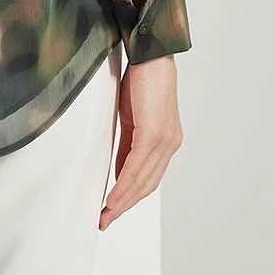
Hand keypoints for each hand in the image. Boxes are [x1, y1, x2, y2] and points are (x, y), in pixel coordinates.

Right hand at [100, 53, 183, 229]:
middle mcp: (170, 143)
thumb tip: (119, 171)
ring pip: (142, 180)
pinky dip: (123, 184)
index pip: (147, 178)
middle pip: (146, 185)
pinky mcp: (155, 132)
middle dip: (124, 206)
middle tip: (104, 221)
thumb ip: (127, 145)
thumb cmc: (139, 79)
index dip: (129, 198)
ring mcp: (165, 139)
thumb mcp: (130, 118)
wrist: (148, 53)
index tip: (111, 211)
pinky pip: (136, 166)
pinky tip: (112, 196)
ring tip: (105, 214)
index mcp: (166, 141)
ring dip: (122, 200)